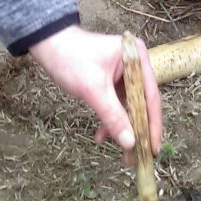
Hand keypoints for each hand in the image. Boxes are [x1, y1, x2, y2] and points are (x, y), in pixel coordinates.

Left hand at [29, 25, 162, 159]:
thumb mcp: (93, 90)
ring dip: (123, 128)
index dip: (153, 125)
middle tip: (138, 156)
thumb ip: (113, 116)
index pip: (150, 96)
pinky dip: (110, 119)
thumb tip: (130, 143)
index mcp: (137, 58)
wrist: (47, 44)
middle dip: (138, 130)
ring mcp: (124, 71)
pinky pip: (117, 103)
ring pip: (129, 106)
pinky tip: (101, 135)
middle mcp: (135, 63)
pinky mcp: (112, 79)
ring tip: (121, 154)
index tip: (153, 149)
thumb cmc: (70, 58)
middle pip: (142, 103)